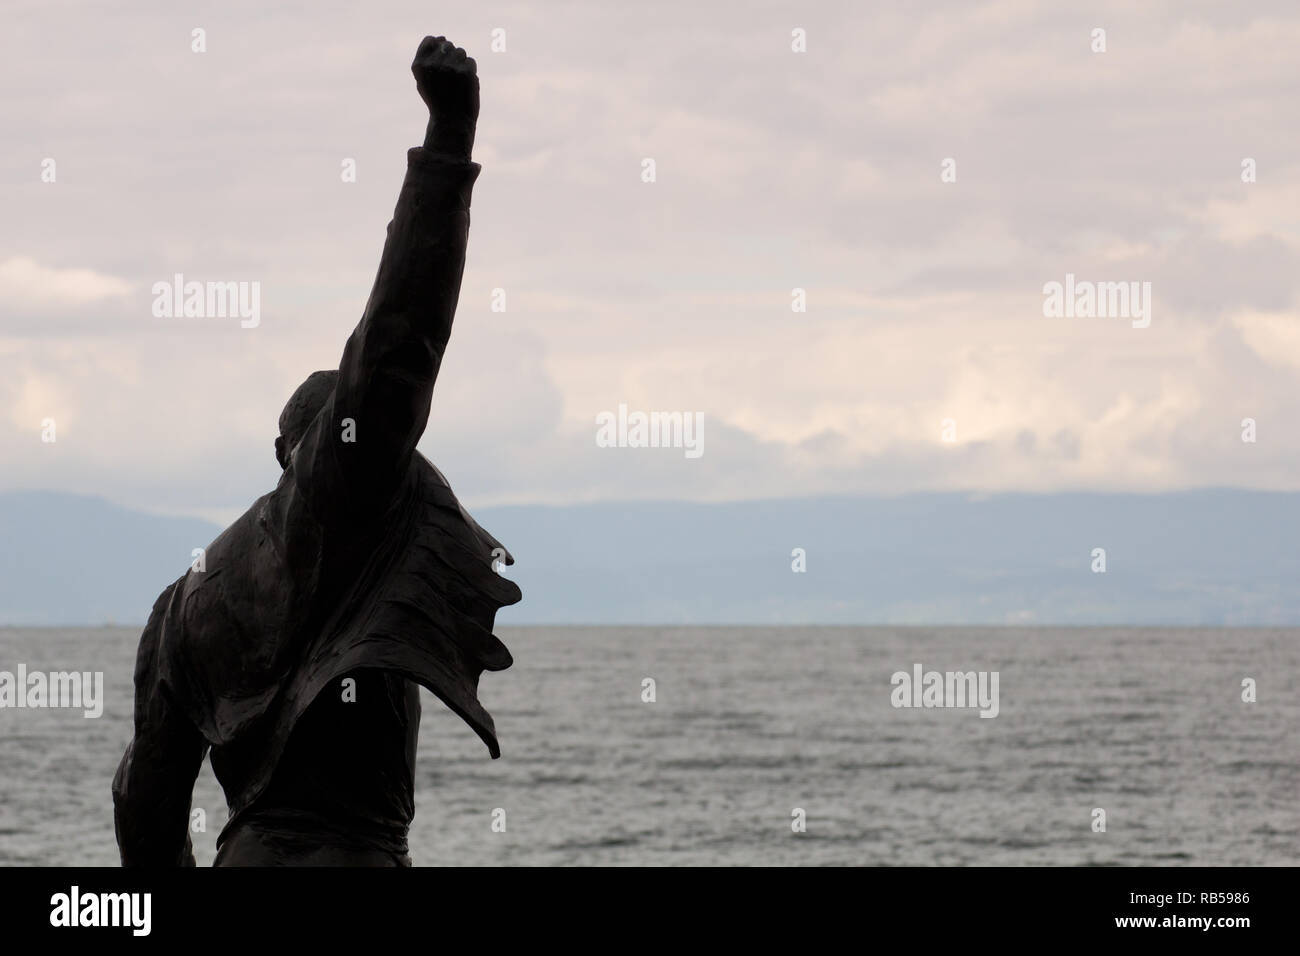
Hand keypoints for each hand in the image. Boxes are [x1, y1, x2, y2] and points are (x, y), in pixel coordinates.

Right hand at [412, 36, 478, 158]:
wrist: (452, 122)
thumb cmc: (437, 101)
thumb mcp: (423, 80)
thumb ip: (427, 58)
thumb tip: (440, 37)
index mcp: (419, 65)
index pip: (430, 40)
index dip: (438, 46)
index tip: (442, 59)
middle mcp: (433, 64)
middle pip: (447, 45)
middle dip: (451, 57)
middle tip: (451, 78)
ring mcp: (450, 66)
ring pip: (461, 52)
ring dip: (461, 64)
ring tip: (458, 82)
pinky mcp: (465, 71)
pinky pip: (470, 61)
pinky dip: (470, 72)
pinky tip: (465, 85)